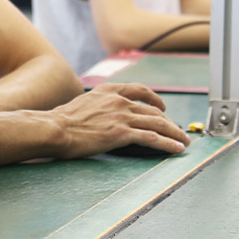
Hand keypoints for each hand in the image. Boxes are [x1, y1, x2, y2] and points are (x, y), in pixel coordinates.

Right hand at [51, 82, 190, 157]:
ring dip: (174, 133)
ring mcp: (122, 116)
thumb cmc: (62, 121)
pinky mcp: (122, 134)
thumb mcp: (82, 103)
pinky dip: (168, 143)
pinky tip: (176, 149)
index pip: (139, 90)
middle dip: (169, 121)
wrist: (55, 128)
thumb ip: (98, 106)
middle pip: (153, 110)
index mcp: (108, 91)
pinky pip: (152, 138)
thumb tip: (102, 115)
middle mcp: (119, 101)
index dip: (154, 98)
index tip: (162, 105)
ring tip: (184, 141)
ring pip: (158, 124)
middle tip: (178, 130)